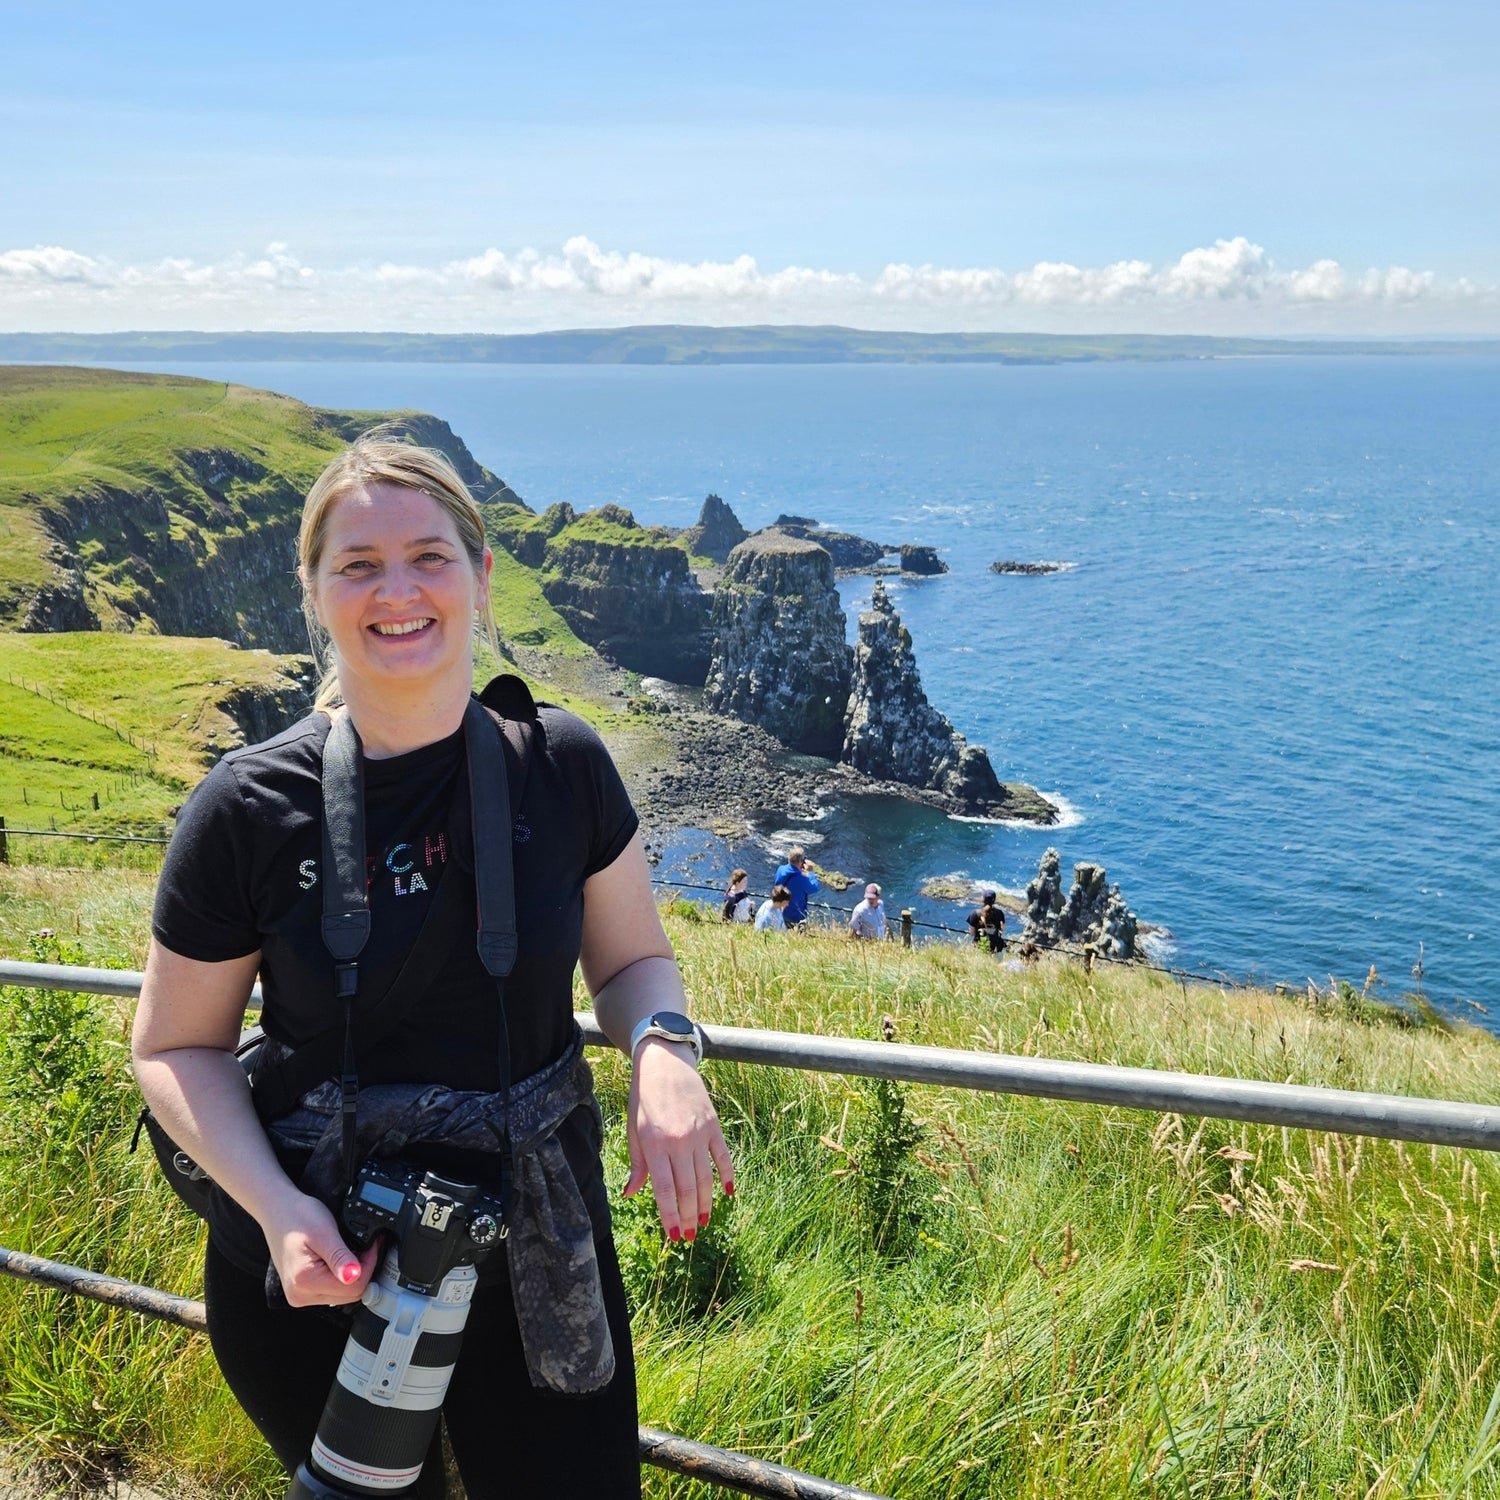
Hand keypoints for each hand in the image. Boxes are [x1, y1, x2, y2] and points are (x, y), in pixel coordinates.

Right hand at [261, 1190, 381, 1307]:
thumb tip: (353, 1276)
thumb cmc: (296, 1216)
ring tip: (353, 1249)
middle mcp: (300, 1294)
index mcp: (305, 1281)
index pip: (353, 1287)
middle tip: (366, 1245)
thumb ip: (340, 1257)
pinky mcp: (302, 1289)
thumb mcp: (323, 1232)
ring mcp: (300, 1294)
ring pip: (342, 1294)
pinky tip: (341, 1258)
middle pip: (348, 1295)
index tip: (373, 1245)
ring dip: (353, 1274)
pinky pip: (331, 1289)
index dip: (369, 1265)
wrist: (277, 1211)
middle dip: (363, 1270)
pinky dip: (341, 1275)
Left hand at [623, 1040, 734, 1241]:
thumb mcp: (633, 1129)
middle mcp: (679, 1142)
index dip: (670, 1216)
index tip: (674, 1235)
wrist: (664, 1062)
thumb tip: (631, 1194)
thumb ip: (637, 1164)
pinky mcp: (713, 1125)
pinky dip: (728, 1176)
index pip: (665, 1190)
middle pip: (688, 1190)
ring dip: (706, 1204)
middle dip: (689, 1217)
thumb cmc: (644, 1097)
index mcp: (655, 1145)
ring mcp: (699, 1134)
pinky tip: (728, 1194)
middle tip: (689, 1236)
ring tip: (703, 1222)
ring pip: (706, 1178)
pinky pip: (723, 1157)